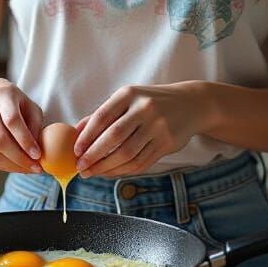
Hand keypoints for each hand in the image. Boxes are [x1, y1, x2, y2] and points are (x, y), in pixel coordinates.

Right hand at [0, 77, 43, 173]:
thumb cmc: (15, 102)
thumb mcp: (30, 106)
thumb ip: (35, 125)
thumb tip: (36, 152)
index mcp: (2, 95)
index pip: (12, 120)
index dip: (25, 140)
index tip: (38, 155)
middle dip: (19, 158)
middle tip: (35, 168)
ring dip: (12, 165)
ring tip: (28, 169)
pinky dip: (3, 166)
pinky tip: (16, 167)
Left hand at [73, 83, 205, 177]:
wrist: (192, 104)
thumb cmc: (151, 102)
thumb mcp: (129, 99)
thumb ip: (104, 114)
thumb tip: (76, 132)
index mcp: (129, 94)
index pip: (102, 117)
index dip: (86, 137)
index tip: (75, 151)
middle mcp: (144, 108)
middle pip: (114, 137)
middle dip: (94, 155)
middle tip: (81, 167)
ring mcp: (158, 126)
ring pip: (127, 153)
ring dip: (107, 167)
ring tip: (93, 173)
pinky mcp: (167, 143)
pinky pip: (141, 162)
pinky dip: (123, 171)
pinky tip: (111, 172)